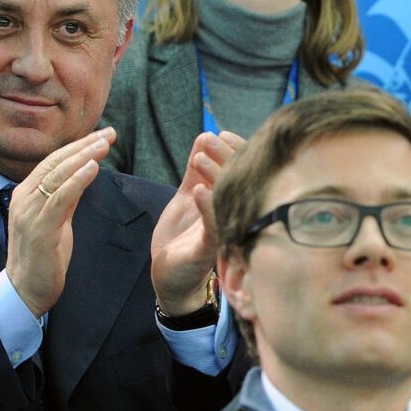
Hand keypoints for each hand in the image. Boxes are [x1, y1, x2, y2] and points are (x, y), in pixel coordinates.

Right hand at [5, 129, 112, 316]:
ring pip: (58, 175)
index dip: (79, 146)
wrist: (26, 289)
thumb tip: (83, 175)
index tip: (103, 135)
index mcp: (28, 193)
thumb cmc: (44, 255)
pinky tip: (92, 167)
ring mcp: (29, 212)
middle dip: (85, 145)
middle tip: (110, 132)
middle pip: (57, 162)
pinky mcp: (39, 229)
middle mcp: (25, 197)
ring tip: (105, 143)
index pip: (54, 161)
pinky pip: (59, 199)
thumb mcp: (58, 219)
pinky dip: (76, 180)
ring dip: (84, 157)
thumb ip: (67, 197)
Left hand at [151, 131, 244, 315]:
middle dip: (225, 156)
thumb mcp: (187, 197)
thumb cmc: (181, 238)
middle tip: (211, 138)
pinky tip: (199, 189)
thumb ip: (195, 171)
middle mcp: (232, 216)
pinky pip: (213, 227)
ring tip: (201, 157)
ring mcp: (222, 233)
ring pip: (228, 200)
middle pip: (238, 181)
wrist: (170, 277)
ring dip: (215, 175)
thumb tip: (204, 136)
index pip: (240, 171)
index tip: (223, 133)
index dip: (235, 150)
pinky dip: (207, 206)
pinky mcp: (208, 250)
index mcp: (227, 202)